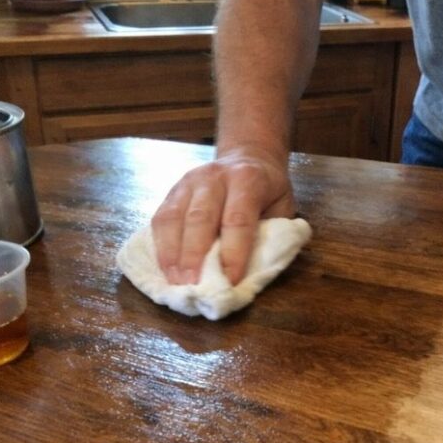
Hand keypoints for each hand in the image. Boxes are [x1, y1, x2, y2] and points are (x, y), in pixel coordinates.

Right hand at [152, 146, 293, 285]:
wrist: (248, 157)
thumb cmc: (268, 192)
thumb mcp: (282, 208)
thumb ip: (269, 236)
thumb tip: (249, 275)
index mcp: (247, 179)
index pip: (237, 219)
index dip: (233, 253)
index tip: (229, 282)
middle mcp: (214, 176)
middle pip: (200, 218)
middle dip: (194, 256)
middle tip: (192, 286)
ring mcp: (188, 181)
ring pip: (173, 218)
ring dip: (172, 253)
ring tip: (175, 281)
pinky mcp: (172, 191)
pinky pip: (160, 218)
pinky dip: (161, 246)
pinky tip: (166, 268)